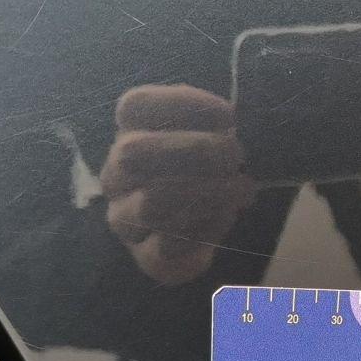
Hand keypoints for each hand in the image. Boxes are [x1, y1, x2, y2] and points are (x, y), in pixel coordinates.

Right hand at [100, 85, 255, 284]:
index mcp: (131, 134)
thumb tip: (236, 120)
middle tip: (237, 154)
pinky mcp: (146, 256)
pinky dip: (205, 229)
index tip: (229, 115)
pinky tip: (227, 215)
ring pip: (151, 202)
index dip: (182, 104)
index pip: (136, 106)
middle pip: (135, 152)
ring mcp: (125, 217)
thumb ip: (217, 125)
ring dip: (206, 193)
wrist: (205, 228)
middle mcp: (117, 174)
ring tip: (243, 188)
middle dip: (195, 150)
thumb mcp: (213, 137)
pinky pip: (168, 246)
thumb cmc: (210, 170)